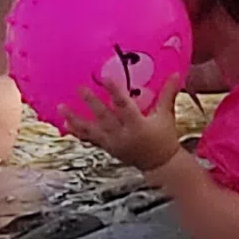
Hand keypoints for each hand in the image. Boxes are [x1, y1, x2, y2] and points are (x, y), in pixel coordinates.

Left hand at [61, 75, 184, 171]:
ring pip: (91, 131)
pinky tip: (65, 124)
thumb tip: (177, 72)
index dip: (115, 92)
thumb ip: (168, 94)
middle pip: (104, 117)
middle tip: (79, 88)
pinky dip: (77, 132)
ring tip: (61, 108)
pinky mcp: (107, 148)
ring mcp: (113, 143)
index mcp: (138, 126)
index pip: (125, 107)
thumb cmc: (165, 138)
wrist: (161, 166)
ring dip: (75, 119)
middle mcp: (123, 136)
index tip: (106, 78)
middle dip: (91, 103)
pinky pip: (90, 140)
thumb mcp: (166, 116)